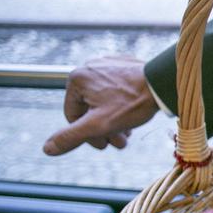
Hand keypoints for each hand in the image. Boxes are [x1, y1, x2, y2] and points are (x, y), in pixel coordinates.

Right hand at [43, 55, 158, 155]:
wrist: (164, 83)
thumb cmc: (133, 103)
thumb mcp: (98, 125)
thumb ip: (71, 137)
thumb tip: (47, 149)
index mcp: (77, 78)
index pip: (73, 115)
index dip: (87, 135)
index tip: (104, 145)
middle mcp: (90, 66)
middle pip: (90, 108)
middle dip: (104, 129)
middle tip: (119, 143)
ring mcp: (108, 64)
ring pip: (104, 100)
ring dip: (114, 121)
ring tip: (128, 133)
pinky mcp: (125, 64)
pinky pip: (117, 89)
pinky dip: (122, 105)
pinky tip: (133, 116)